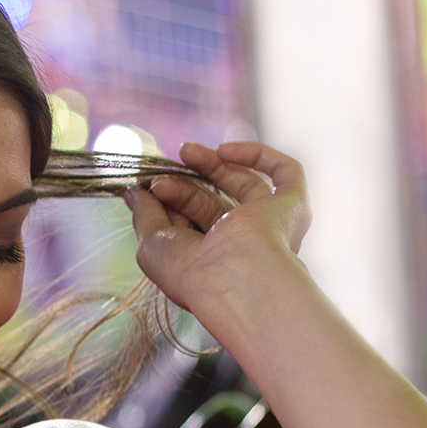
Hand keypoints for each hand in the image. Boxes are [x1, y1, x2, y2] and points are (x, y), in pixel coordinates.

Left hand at [124, 141, 310, 323]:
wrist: (234, 277)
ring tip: (185, 151)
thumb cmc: (190, 271)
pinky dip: (257, 154)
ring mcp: (270, 226)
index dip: (170, 203)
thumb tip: (133, 192)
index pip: (191, 223)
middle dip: (185, 185)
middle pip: (213, 203)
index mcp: (213, 262)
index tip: (149, 188)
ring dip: (210, 165)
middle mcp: (244, 246)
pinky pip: (286, 172)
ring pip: (242, 184)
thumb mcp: (151, 242)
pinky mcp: (293, 207)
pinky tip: (224, 150)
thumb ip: (144, 214)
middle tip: (161, 175)